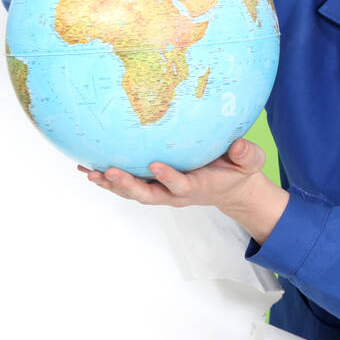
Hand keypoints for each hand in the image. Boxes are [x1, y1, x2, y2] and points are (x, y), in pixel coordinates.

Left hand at [79, 138, 267, 211]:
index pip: (182, 185)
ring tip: (92, 172)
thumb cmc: (238, 172)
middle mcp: (175, 193)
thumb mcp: (250, 163)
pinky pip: (127, 184)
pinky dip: (108, 179)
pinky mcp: (153, 185)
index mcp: (198, 187)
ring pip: (133, 192)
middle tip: (111, 172)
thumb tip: (239, 145)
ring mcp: (162, 191)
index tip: (156, 166)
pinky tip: (88, 168)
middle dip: (128, 185)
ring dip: (112, 184)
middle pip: (148, 194)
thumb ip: (247, 155)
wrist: (230, 188)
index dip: (169, 178)